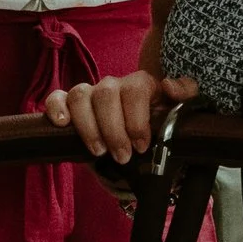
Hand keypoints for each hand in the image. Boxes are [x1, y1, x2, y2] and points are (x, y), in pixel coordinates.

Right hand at [43, 70, 199, 163]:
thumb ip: (186, 96)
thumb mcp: (178, 114)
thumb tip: (170, 86)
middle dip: (113, 130)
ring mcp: (90, 94)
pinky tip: (63, 124)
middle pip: (105, 94)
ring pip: (80, 95)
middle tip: (122, 156)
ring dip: (88, 127)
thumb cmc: (157, 129)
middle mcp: (113, 85)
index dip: (136, 119)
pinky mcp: (69, 106)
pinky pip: (56, 97)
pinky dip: (56, 108)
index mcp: (140, 85)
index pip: (135, 90)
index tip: (141, 146)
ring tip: (98, 151)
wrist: (138, 146)